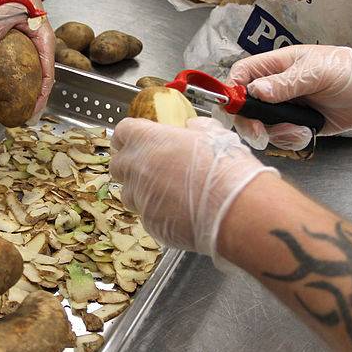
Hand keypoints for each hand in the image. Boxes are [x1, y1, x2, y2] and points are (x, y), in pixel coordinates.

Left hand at [0, 0, 55, 114]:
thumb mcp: (7, 10)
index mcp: (44, 42)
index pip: (47, 74)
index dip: (42, 94)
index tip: (34, 109)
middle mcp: (39, 48)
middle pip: (40, 79)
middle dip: (33, 99)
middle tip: (23, 116)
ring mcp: (29, 49)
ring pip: (28, 75)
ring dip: (21, 91)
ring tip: (12, 108)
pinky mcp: (18, 47)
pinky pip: (16, 67)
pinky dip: (9, 78)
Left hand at [111, 117, 277, 258]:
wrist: (234, 207)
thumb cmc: (224, 166)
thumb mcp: (213, 133)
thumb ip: (195, 128)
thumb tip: (192, 128)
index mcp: (146, 140)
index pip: (121, 133)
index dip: (130, 136)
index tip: (139, 138)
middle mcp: (136, 168)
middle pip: (117, 164)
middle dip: (130, 165)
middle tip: (151, 165)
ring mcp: (140, 198)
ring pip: (128, 193)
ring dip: (141, 190)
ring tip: (167, 191)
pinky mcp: (149, 223)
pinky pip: (146, 215)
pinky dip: (158, 212)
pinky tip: (179, 210)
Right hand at [225, 45, 351, 150]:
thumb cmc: (348, 71)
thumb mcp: (317, 72)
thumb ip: (286, 82)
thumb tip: (256, 90)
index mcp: (275, 66)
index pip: (241, 75)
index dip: (232, 89)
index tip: (235, 107)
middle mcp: (274, 88)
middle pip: (244, 106)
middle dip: (249, 121)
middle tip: (259, 133)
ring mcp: (283, 108)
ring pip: (260, 125)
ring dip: (275, 133)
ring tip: (298, 130)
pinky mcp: (295, 126)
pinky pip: (279, 137)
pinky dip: (289, 140)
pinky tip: (306, 134)